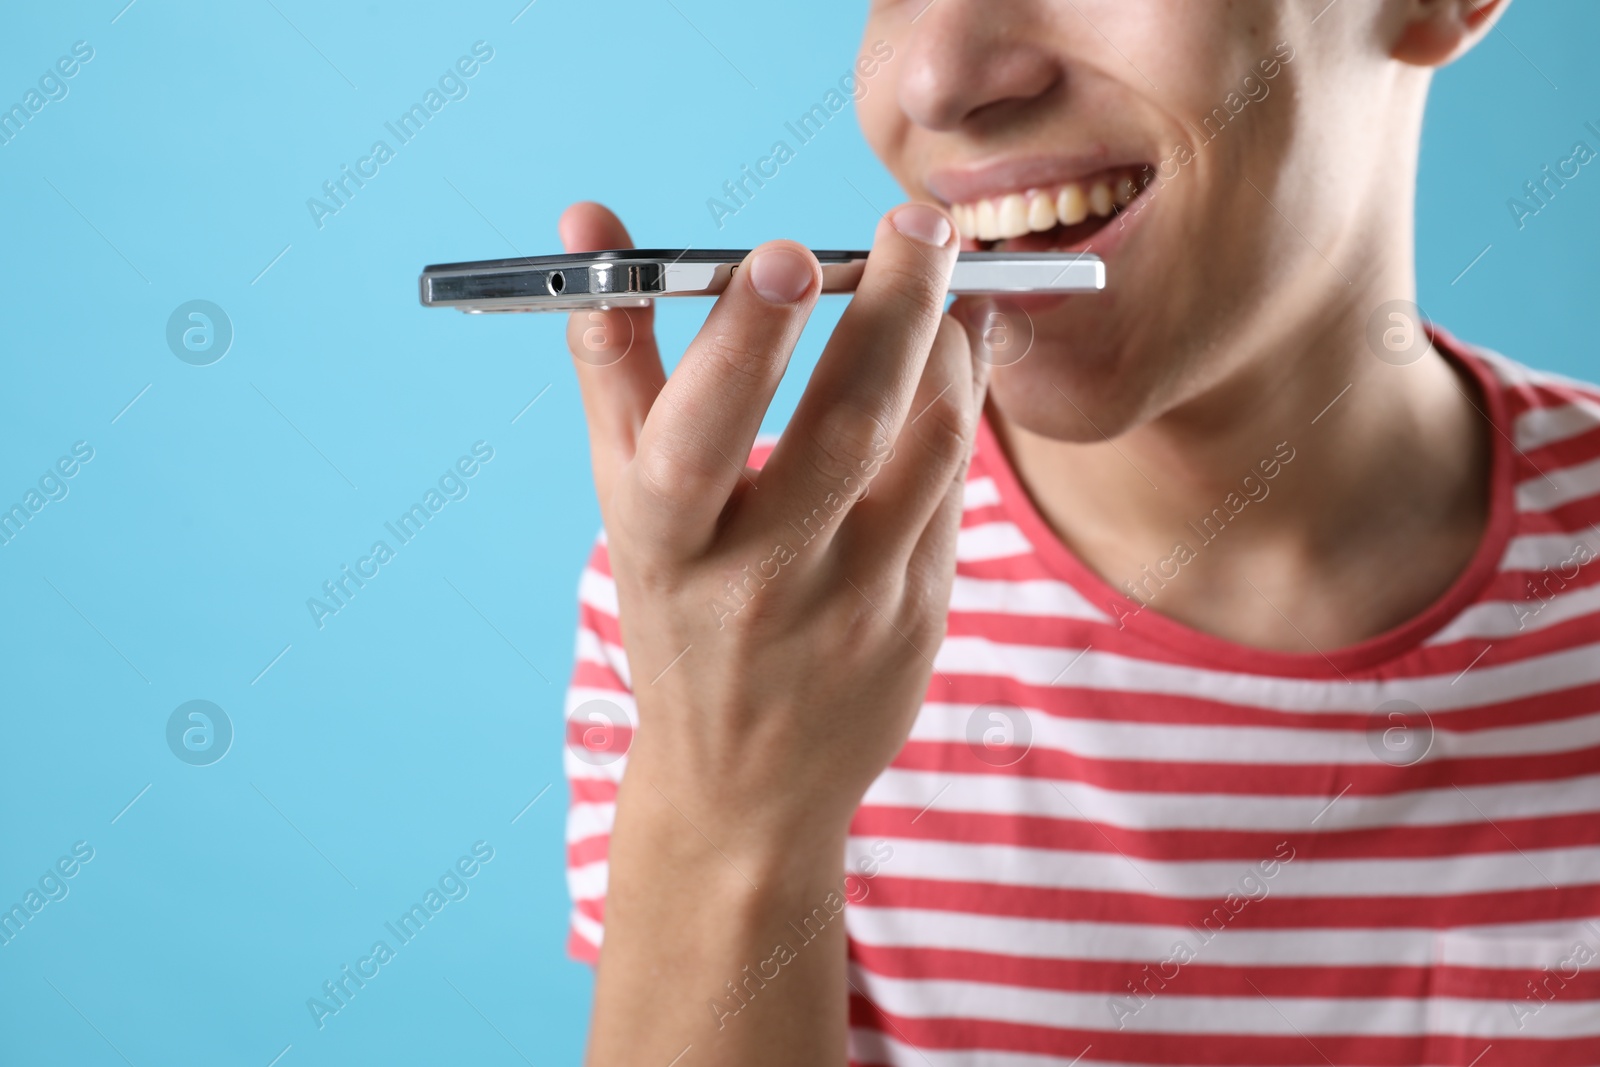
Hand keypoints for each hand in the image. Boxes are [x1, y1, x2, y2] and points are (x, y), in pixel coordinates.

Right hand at [560, 200, 981, 867]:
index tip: (784, 253)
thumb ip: (615, 360)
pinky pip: (955, 485)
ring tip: (947, 275)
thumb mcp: (626, 505)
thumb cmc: (677, 612)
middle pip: (844, 425)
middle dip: (892, 307)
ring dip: (947, 342)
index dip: (739, 344)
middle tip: (919, 222)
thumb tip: (589, 223)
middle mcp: (760, 581)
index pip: (697, 436)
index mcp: (665, 546)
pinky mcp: (922, 618)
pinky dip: (963, 400)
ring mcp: (854, 606)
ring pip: (929, 443)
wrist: (747, 785)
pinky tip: (960, 350)